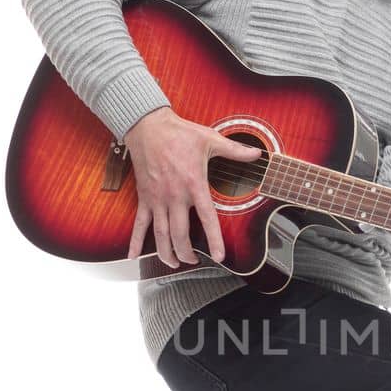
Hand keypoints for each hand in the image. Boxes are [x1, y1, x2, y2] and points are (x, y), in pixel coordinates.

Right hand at [124, 106, 260, 267]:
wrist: (148, 126)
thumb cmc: (180, 133)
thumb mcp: (211, 139)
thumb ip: (235, 150)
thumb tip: (257, 154)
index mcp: (193, 184)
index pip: (206, 218)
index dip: (214, 240)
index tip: (219, 256)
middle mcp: (174, 196)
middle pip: (180, 234)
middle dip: (187, 253)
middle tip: (195, 261)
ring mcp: (157, 199)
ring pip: (160, 234)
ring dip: (166, 253)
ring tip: (174, 264)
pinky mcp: (144, 197)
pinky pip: (139, 223)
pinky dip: (135, 240)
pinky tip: (133, 255)